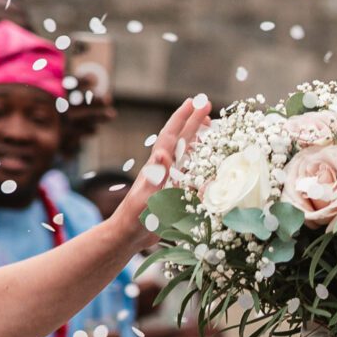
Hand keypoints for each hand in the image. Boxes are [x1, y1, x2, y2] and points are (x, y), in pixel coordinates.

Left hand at [105, 97, 212, 243]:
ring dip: (195, 137)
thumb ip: (156, 174)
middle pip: (181, 138)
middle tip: (206, 104)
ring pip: (185, 151)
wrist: (128, 234)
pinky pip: (189, 169)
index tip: (197, 102)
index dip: (184, 118)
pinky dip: (197, 160)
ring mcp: (169, 177)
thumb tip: (162, 152)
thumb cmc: (137, 217)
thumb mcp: (147, 195)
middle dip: (193, 120)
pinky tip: (203, 160)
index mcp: (159, 165)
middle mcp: (165, 167)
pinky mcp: (172, 189)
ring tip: (207, 126)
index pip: (173, 136)